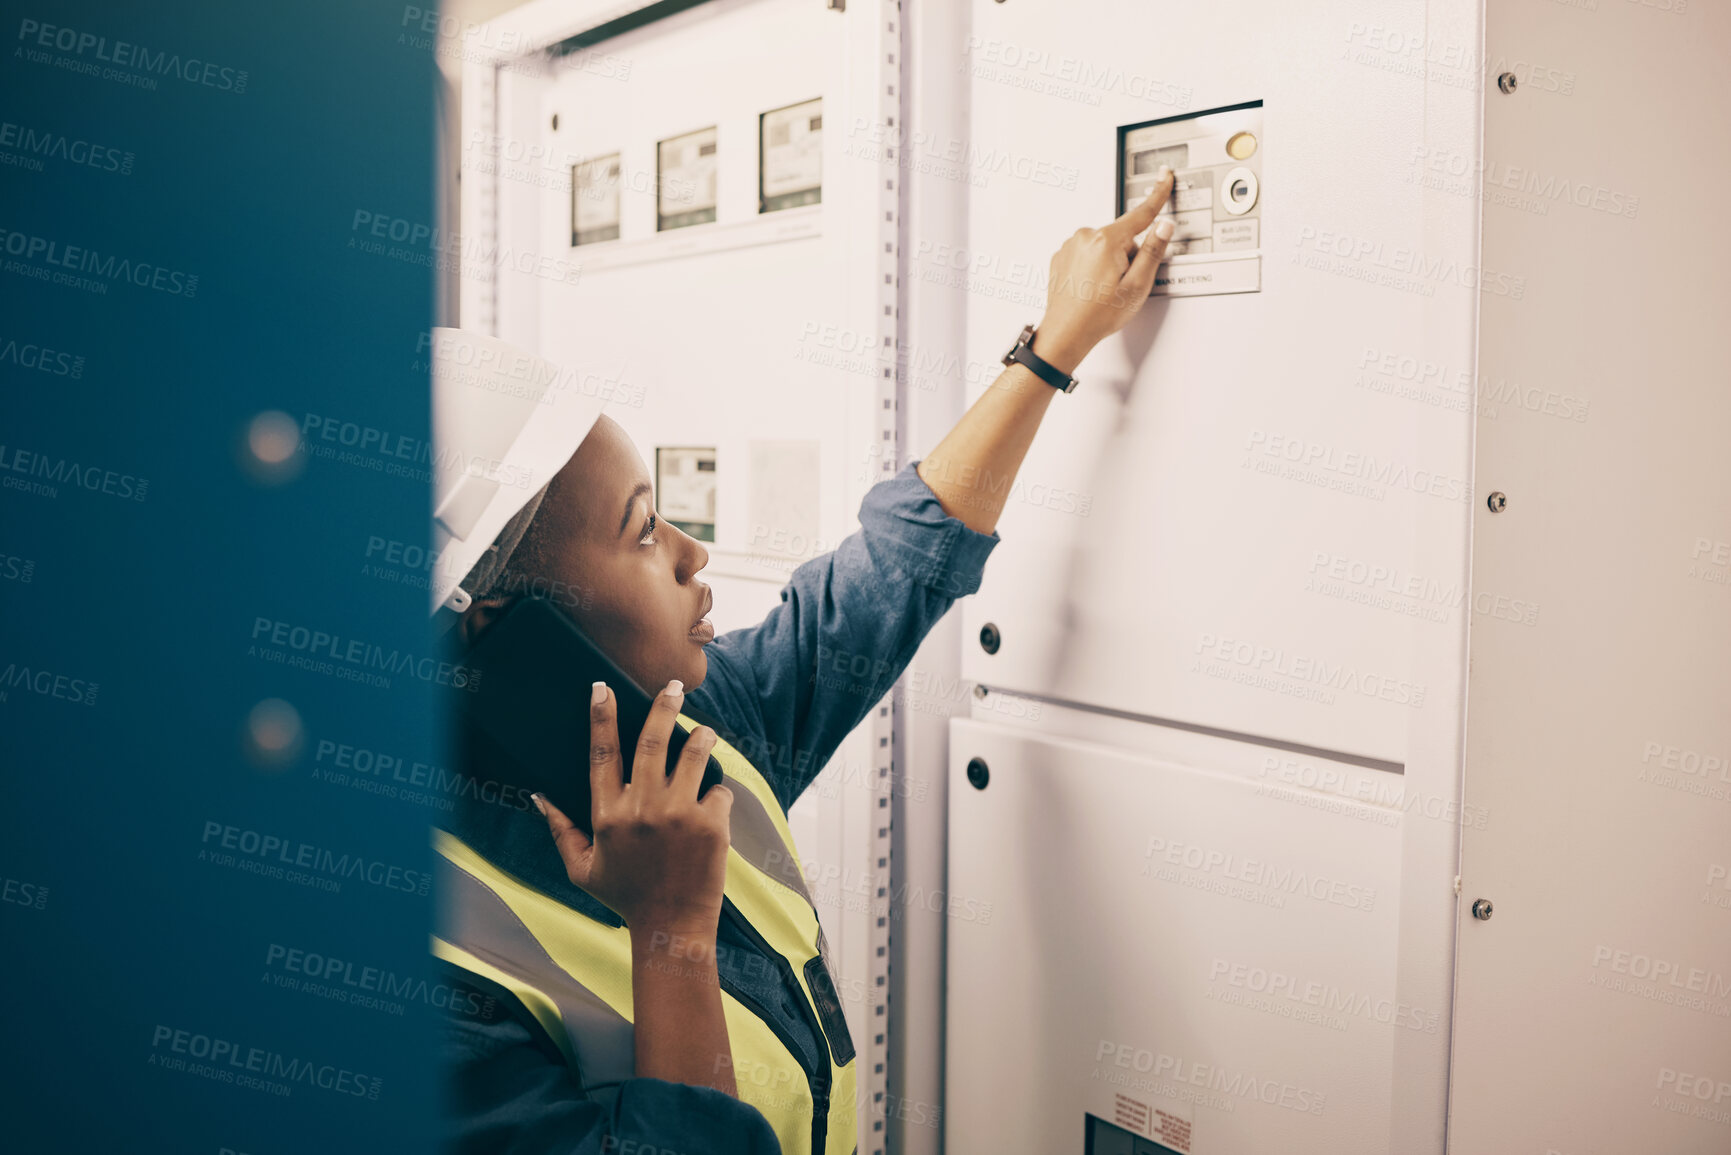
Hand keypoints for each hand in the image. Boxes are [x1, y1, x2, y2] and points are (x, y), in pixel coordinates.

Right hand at [535, 679, 733, 935]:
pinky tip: (714, 803)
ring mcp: (679, 815)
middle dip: (663, 706)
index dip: (601, 717)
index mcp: (608, 816)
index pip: (602, 753)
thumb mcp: (581, 869)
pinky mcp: (711, 825)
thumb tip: (538, 796)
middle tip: (674, 686)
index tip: (603, 688)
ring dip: (701, 737)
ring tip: (704, 732)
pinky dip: (718, 792)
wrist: (671, 927)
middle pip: (651, 741)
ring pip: (693, 755)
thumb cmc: (625, 897)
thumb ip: (560, 830)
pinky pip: (719, 790)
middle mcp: (642, 809)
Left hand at [1033, 167, 1177, 373]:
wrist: (1065, 333)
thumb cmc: (1097, 315)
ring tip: (1104, 290)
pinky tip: (1092, 288)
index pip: (1140, 213)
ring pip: (1104, 246)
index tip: (1165, 176)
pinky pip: (1087, 254)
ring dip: (1110, 262)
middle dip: (1129, 256)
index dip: (1158, 194)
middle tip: (1122, 284)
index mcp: (1106, 241)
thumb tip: (1164, 227)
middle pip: (1122, 236)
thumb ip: (1153, 252)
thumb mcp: (1137, 286)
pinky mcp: (1061, 256)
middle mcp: (1085, 237)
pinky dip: (1093, 267)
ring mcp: (1070, 246)